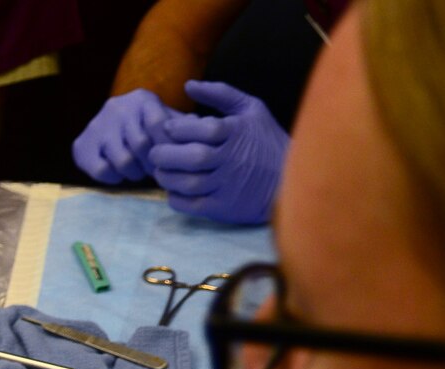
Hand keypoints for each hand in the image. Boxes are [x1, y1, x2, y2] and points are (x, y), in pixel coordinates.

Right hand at [72, 89, 175, 183]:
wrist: (107, 125)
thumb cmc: (145, 125)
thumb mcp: (166, 119)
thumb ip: (183, 126)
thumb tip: (202, 129)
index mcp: (142, 99)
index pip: (158, 123)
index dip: (166, 146)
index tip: (170, 158)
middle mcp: (117, 108)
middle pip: (141, 145)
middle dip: (151, 164)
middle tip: (154, 170)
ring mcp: (97, 126)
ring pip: (122, 160)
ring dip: (133, 173)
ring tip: (137, 172)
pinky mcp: (82, 146)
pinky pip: (102, 170)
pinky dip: (113, 178)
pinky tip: (118, 174)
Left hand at [148, 80, 287, 224]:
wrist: (290, 179)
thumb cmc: (265, 140)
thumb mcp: (251, 109)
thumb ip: (221, 94)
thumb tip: (188, 85)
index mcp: (239, 132)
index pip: (205, 129)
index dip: (180, 128)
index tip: (167, 129)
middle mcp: (233, 159)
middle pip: (194, 158)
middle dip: (166, 155)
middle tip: (155, 153)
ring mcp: (229, 185)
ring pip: (189, 183)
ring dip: (167, 177)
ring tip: (160, 171)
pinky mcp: (224, 207)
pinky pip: (193, 205)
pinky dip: (176, 198)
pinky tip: (172, 190)